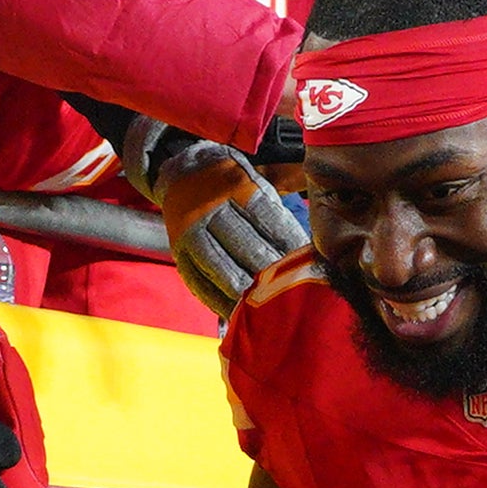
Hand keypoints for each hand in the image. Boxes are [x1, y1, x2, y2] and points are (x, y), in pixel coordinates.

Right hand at [154, 145, 309, 316]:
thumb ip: (277, 214)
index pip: (266, 216)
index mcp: (235, 186)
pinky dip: (217, 300)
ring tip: (266, 307)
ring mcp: (190, 232)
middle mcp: (209, 208)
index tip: (307, 262)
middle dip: (269, 268)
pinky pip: (198, 282)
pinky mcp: (179, 254)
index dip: (287, 240)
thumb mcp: (257, 182)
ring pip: (218, 265)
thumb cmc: (232, 185)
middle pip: (243, 242)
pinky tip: (236, 313)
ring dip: (243, 289)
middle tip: (293, 289)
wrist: (181, 174)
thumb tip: (304, 250)